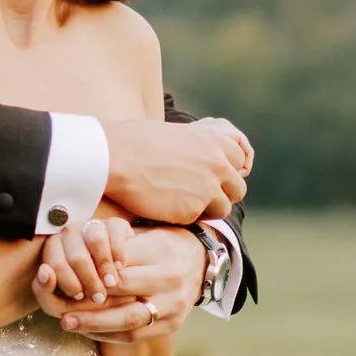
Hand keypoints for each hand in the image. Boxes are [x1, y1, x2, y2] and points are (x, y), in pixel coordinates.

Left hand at [33, 225, 203, 344]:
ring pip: (129, 319)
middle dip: (88, 302)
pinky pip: (137, 335)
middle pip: (122, 293)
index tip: (64, 280)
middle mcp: (170, 278)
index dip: (90, 275)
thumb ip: (115, 247)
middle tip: (58, 308)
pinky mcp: (172, 325)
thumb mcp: (144, 235)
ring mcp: (174, 305)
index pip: (118, 266)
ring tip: (68, 323)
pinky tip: (88, 331)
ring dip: (95, 324)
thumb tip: (77, 258)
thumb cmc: (163, 245)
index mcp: (160, 250)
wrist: (202, 262)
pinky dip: (110, 334)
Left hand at [34, 215, 134, 305]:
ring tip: (110, 283)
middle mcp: (69, 232)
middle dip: (89, 280)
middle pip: (77, 255)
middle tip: (99, 297)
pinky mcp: (114, 224)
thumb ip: (44, 292)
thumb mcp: (59, 299)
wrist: (116, 281)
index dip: (69, 284)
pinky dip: (118, 253)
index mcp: (52, 248)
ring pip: (95, 240)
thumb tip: (44, 272)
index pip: (55, 264)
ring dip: (104, 266)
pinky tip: (119, 267)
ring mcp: (91, 225)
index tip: (79, 297)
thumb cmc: (81, 291)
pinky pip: (114, 233)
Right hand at [102, 117, 251, 224]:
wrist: (115, 157)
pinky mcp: (192, 210)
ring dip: (207, 209)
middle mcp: (218, 165)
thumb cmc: (137, 142)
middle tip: (202, 195)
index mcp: (215, 141)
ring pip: (223, 209)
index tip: (215, 177)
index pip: (240, 160)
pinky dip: (184, 217)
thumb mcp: (178, 135)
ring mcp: (207, 189)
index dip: (226, 170)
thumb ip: (198, 149)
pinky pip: (197, 220)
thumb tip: (201, 161)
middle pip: (237, 188)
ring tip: (183, 204)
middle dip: (222, 193)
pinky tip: (166, 207)